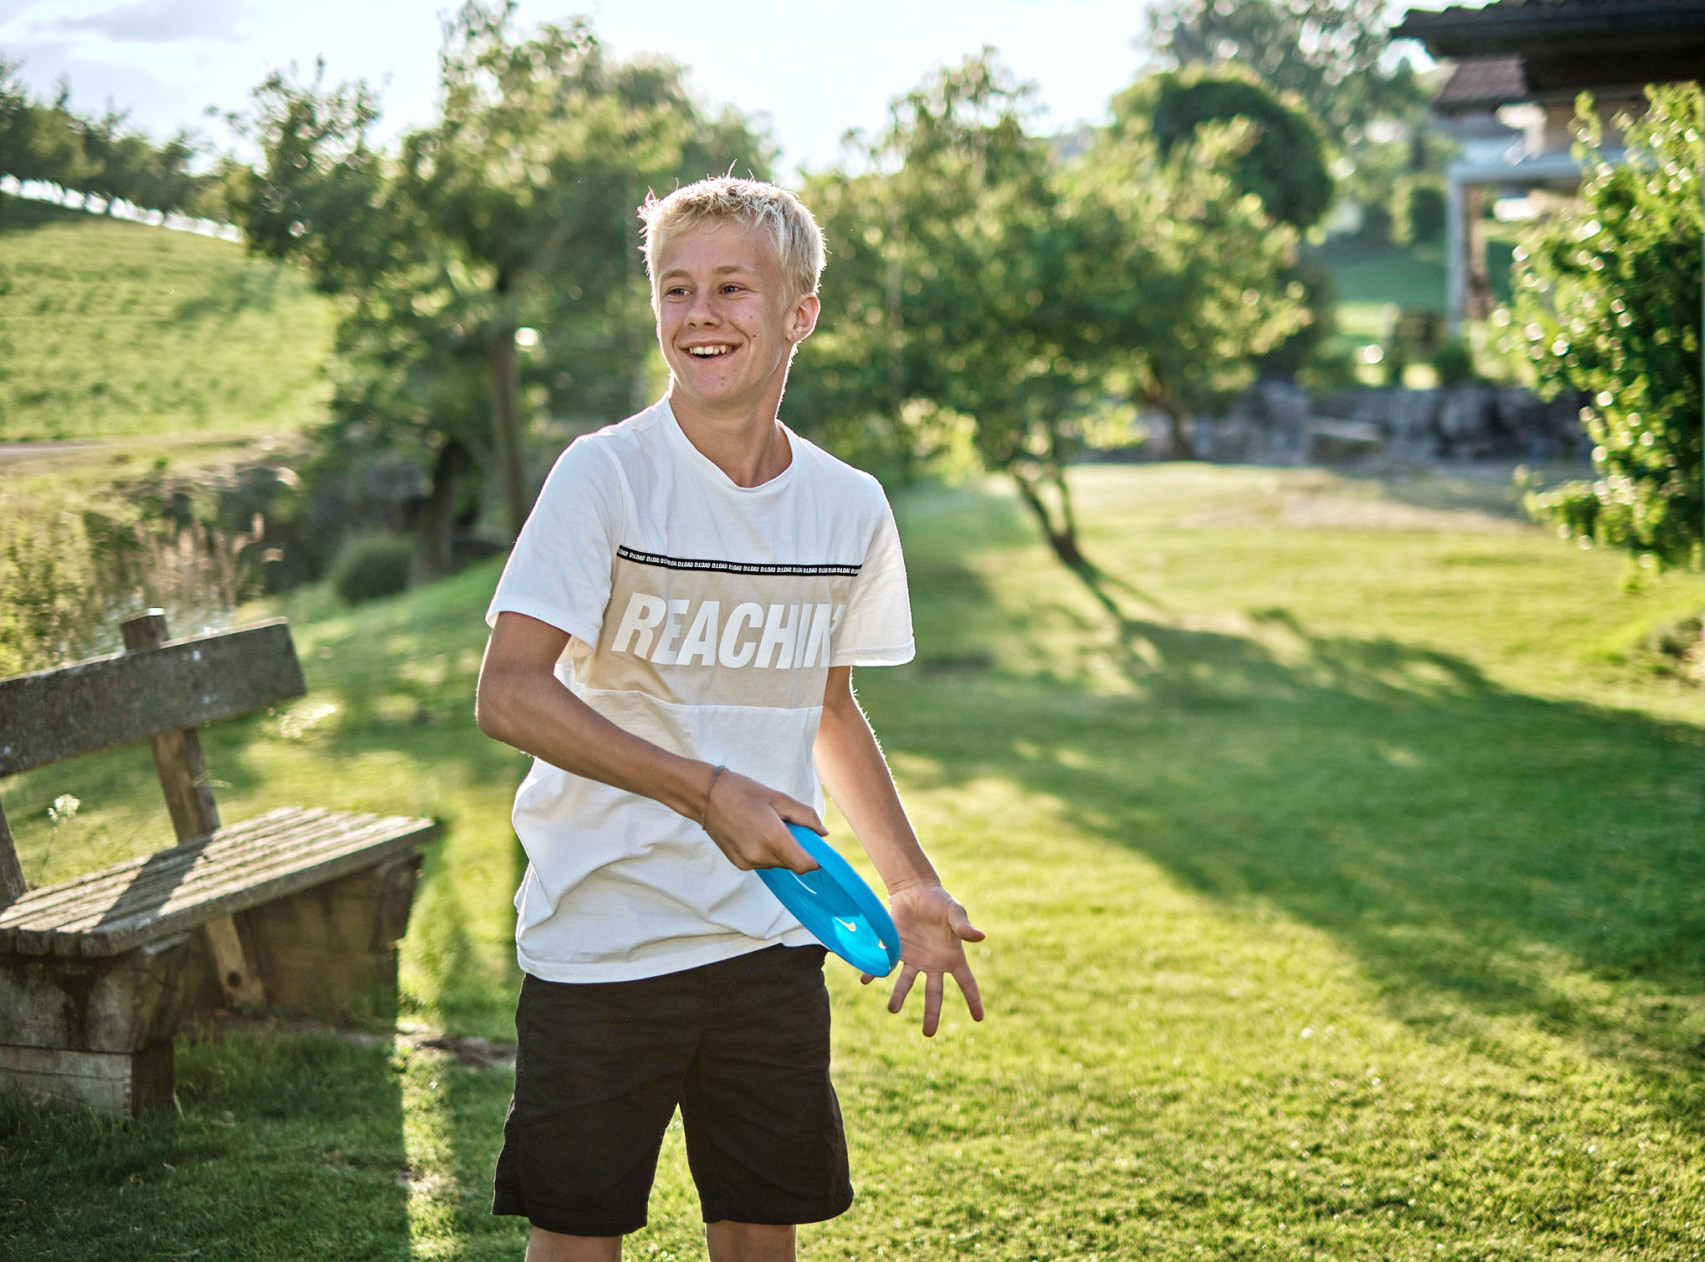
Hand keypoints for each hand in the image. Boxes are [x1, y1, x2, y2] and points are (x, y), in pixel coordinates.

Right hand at [700, 766, 822, 873]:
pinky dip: (766, 851)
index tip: (815, 848)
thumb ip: (805, 817)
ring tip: (767, 825)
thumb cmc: (743, 792)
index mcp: (773, 839)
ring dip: (780, 850)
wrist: (706, 796)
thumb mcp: (779, 799)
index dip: (815, 860)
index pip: (804, 865)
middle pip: (791, 864)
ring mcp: (747, 862)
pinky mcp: (739, 864)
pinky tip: (755, 832)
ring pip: (777, 864)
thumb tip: (823, 833)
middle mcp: (760, 856)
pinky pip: (762, 863)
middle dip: (796, 849)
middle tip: (788, 826)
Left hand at [863, 883, 984, 1036]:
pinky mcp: (895, 949)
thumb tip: (981, 937)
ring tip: (893, 1009)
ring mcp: (913, 958)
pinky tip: (865, 979)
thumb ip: (964, 926)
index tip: (979, 1019)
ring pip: (906, 983)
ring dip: (899, 996)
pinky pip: (884, 965)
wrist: (914, 890)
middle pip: (934, 994)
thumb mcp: (954, 911)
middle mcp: (933, 963)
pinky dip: (873, 972)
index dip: (973, 1000)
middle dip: (931, 1014)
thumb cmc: (939, 901)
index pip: (966, 982)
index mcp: (952, 957)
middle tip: (928, 1034)